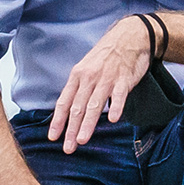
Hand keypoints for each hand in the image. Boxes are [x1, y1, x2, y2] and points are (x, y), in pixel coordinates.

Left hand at [49, 15, 153, 152]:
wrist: (130, 37)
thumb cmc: (107, 55)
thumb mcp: (87, 67)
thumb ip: (80, 87)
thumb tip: (72, 109)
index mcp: (78, 76)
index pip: (64, 102)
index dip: (58, 121)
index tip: (53, 137)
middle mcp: (89, 78)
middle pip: (77, 107)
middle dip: (71, 129)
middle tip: (68, 148)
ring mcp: (107, 79)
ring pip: (95, 105)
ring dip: (88, 124)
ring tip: (82, 140)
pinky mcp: (124, 79)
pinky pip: (119, 95)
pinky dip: (115, 107)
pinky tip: (112, 119)